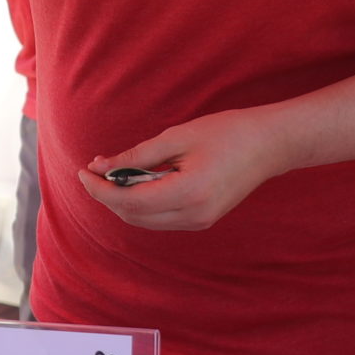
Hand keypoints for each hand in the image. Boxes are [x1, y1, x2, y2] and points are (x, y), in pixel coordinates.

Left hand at [74, 109, 289, 231]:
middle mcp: (194, 216)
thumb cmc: (227, 132)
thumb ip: (137, 155)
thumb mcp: (178, 136)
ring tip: (112, 175)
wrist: (271, 145)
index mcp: (188, 194)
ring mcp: (200, 222)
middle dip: (108, 196)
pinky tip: (136, 182)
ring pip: (145, 221)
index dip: (100, 190)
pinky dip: (142, 204)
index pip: (129, 202)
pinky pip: (160, 219)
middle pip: (133, 216)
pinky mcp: (203, 220)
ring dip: (123, 201)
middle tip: (94, 171)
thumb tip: (101, 166)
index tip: (84, 172)